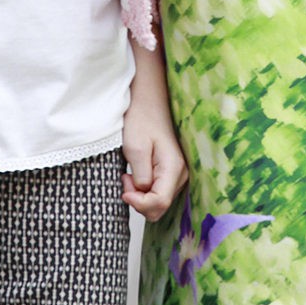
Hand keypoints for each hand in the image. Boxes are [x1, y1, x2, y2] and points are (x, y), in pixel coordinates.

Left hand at [122, 38, 188, 221]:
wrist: (149, 97)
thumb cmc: (141, 117)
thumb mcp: (135, 148)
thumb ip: (141, 178)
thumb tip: (143, 195)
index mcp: (174, 168)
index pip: (159, 203)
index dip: (139, 204)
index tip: (123, 189)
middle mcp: (182, 173)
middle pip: (160, 206)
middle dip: (139, 199)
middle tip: (125, 178)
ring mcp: (179, 172)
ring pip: (159, 200)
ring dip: (141, 193)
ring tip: (129, 172)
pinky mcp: (172, 170)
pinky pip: (159, 190)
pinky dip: (145, 187)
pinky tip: (136, 172)